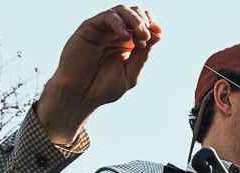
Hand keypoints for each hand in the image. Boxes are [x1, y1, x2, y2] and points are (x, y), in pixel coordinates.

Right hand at [37, 6, 160, 142]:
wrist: (81, 94)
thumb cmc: (103, 87)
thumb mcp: (131, 74)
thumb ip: (142, 55)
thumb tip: (157, 35)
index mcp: (128, 44)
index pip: (143, 24)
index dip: (152, 25)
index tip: (158, 33)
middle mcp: (116, 34)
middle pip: (134, 13)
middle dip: (145, 21)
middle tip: (147, 36)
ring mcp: (103, 30)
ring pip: (122, 10)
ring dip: (135, 20)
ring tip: (141, 35)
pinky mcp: (90, 28)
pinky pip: (107, 17)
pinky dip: (119, 23)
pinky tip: (125, 37)